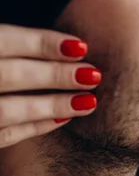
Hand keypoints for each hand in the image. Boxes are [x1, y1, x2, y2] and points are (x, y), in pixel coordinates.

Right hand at [0, 25, 100, 147]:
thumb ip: (13, 44)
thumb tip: (68, 40)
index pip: (4, 40)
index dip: (42, 43)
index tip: (81, 46)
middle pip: (9, 75)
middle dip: (53, 75)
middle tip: (93, 75)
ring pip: (7, 110)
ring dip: (51, 105)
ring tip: (88, 101)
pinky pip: (5, 136)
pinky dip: (36, 127)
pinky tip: (65, 118)